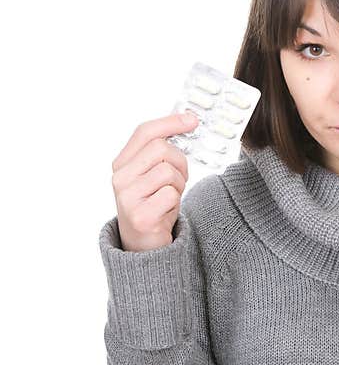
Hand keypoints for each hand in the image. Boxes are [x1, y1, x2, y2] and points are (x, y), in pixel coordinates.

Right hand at [111, 112, 198, 251]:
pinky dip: (176, 202)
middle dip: (180, 162)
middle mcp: (120, 177)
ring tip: (169, 196)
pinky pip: (171, 194)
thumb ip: (162, 152)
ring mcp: (127, 197)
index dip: (170, 121)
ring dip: (179, 184)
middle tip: (179, 178)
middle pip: (162, 149)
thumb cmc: (154, 205)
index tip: (192, 119)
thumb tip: (186, 121)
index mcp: (122, 163)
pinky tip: (166, 211)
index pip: (145, 132)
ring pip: (169, 171)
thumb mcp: (153, 175)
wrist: (144, 245)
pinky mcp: (140, 216)